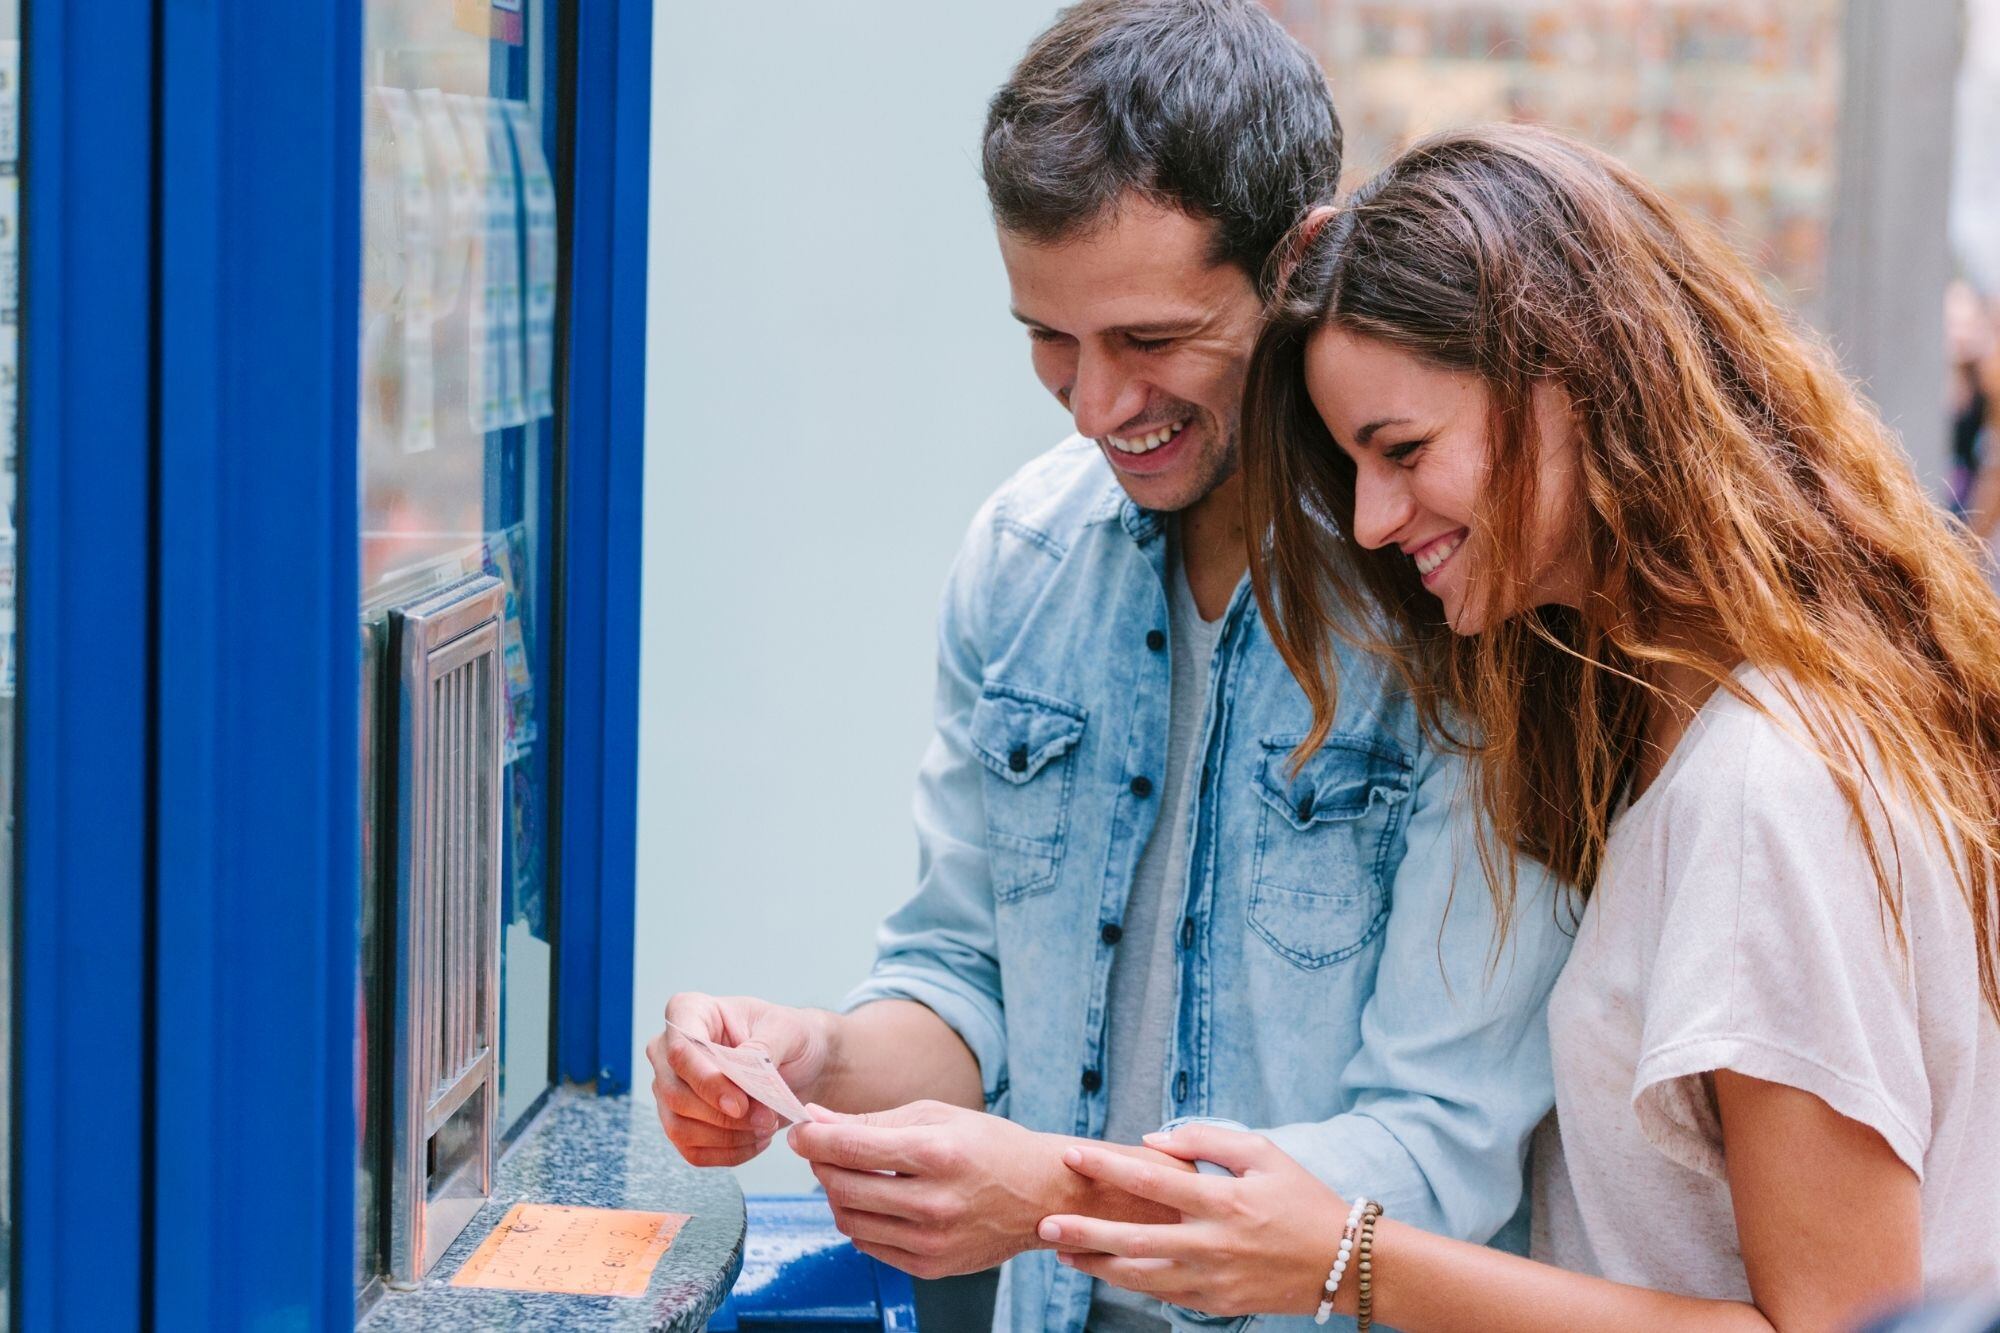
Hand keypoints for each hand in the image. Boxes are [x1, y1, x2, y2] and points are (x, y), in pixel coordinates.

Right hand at [645, 992, 833, 1166]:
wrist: (802, 1062)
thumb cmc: (790, 1036)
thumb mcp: (787, 1030)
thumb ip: (762, 1048)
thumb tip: (739, 1073)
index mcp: (689, 1012)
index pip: (681, 1050)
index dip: (706, 1081)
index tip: (740, 1104)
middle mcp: (668, 1050)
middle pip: (675, 1093)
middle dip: (723, 1116)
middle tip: (766, 1119)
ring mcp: (670, 1088)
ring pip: (679, 1127)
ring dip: (727, 1137)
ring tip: (766, 1127)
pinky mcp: (681, 1121)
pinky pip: (692, 1150)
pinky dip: (728, 1153)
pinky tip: (756, 1140)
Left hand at [787, 1100, 1080, 1278]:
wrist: (1040, 1195)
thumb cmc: (990, 1146)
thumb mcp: (936, 1116)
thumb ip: (871, 1121)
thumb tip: (816, 1121)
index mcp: (936, 1153)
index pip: (851, 1148)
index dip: (813, 1139)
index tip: (798, 1132)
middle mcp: (934, 1201)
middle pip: (842, 1186)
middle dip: (821, 1164)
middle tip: (824, 1150)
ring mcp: (932, 1240)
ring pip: (849, 1220)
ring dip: (837, 1195)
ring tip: (852, 1176)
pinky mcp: (930, 1267)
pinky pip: (869, 1245)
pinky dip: (860, 1222)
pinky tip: (875, 1203)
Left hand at [1038, 1123, 1348, 1319]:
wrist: (1344, 1263)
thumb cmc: (1302, 1198)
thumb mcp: (1264, 1153)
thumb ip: (1206, 1141)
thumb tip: (1150, 1142)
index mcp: (1225, 1199)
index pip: (1151, 1180)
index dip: (1106, 1167)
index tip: (1071, 1154)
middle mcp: (1214, 1243)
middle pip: (1134, 1239)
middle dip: (1085, 1232)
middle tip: (1044, 1222)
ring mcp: (1214, 1279)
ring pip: (1141, 1276)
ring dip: (1098, 1265)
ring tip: (1063, 1252)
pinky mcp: (1216, 1303)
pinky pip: (1163, 1294)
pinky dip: (1130, 1283)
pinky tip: (1105, 1271)